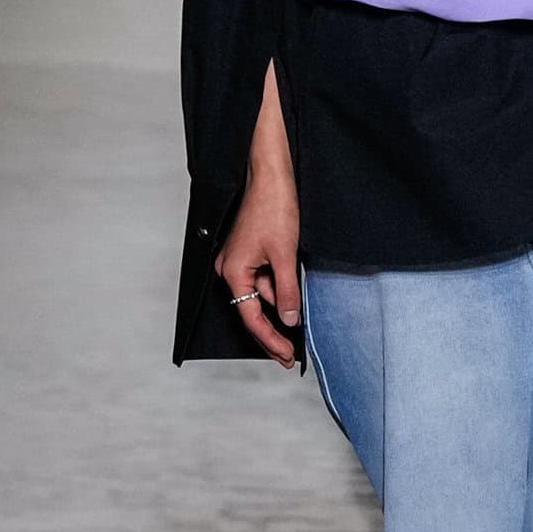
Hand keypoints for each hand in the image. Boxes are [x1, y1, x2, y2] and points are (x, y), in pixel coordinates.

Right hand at [214, 61, 301, 369]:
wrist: (273, 174)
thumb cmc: (274, 208)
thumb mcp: (286, 255)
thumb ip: (287, 290)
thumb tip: (289, 318)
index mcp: (233, 271)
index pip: (251, 317)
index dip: (271, 340)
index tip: (287, 356)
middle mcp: (230, 268)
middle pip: (253, 308)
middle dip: (274, 328)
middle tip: (292, 353)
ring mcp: (238, 259)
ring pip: (261, 291)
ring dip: (281, 301)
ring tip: (302, 312)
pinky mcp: (250, 249)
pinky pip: (264, 276)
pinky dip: (279, 285)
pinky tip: (295, 290)